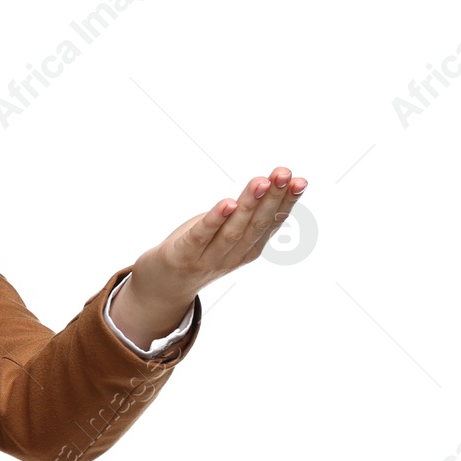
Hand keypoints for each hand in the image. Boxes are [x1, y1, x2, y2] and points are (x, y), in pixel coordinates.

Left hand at [115, 167, 308, 344]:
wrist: (161, 286)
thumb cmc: (197, 249)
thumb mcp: (227, 231)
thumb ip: (247, 214)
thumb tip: (273, 184)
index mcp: (249, 248)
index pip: (272, 221)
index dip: (287, 202)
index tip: (300, 180)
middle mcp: (234, 255)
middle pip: (256, 223)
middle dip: (272, 198)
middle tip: (283, 174)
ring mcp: (209, 258)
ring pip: (233, 229)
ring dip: (248, 205)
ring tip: (260, 182)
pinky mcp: (183, 256)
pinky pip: (201, 237)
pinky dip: (214, 220)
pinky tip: (226, 204)